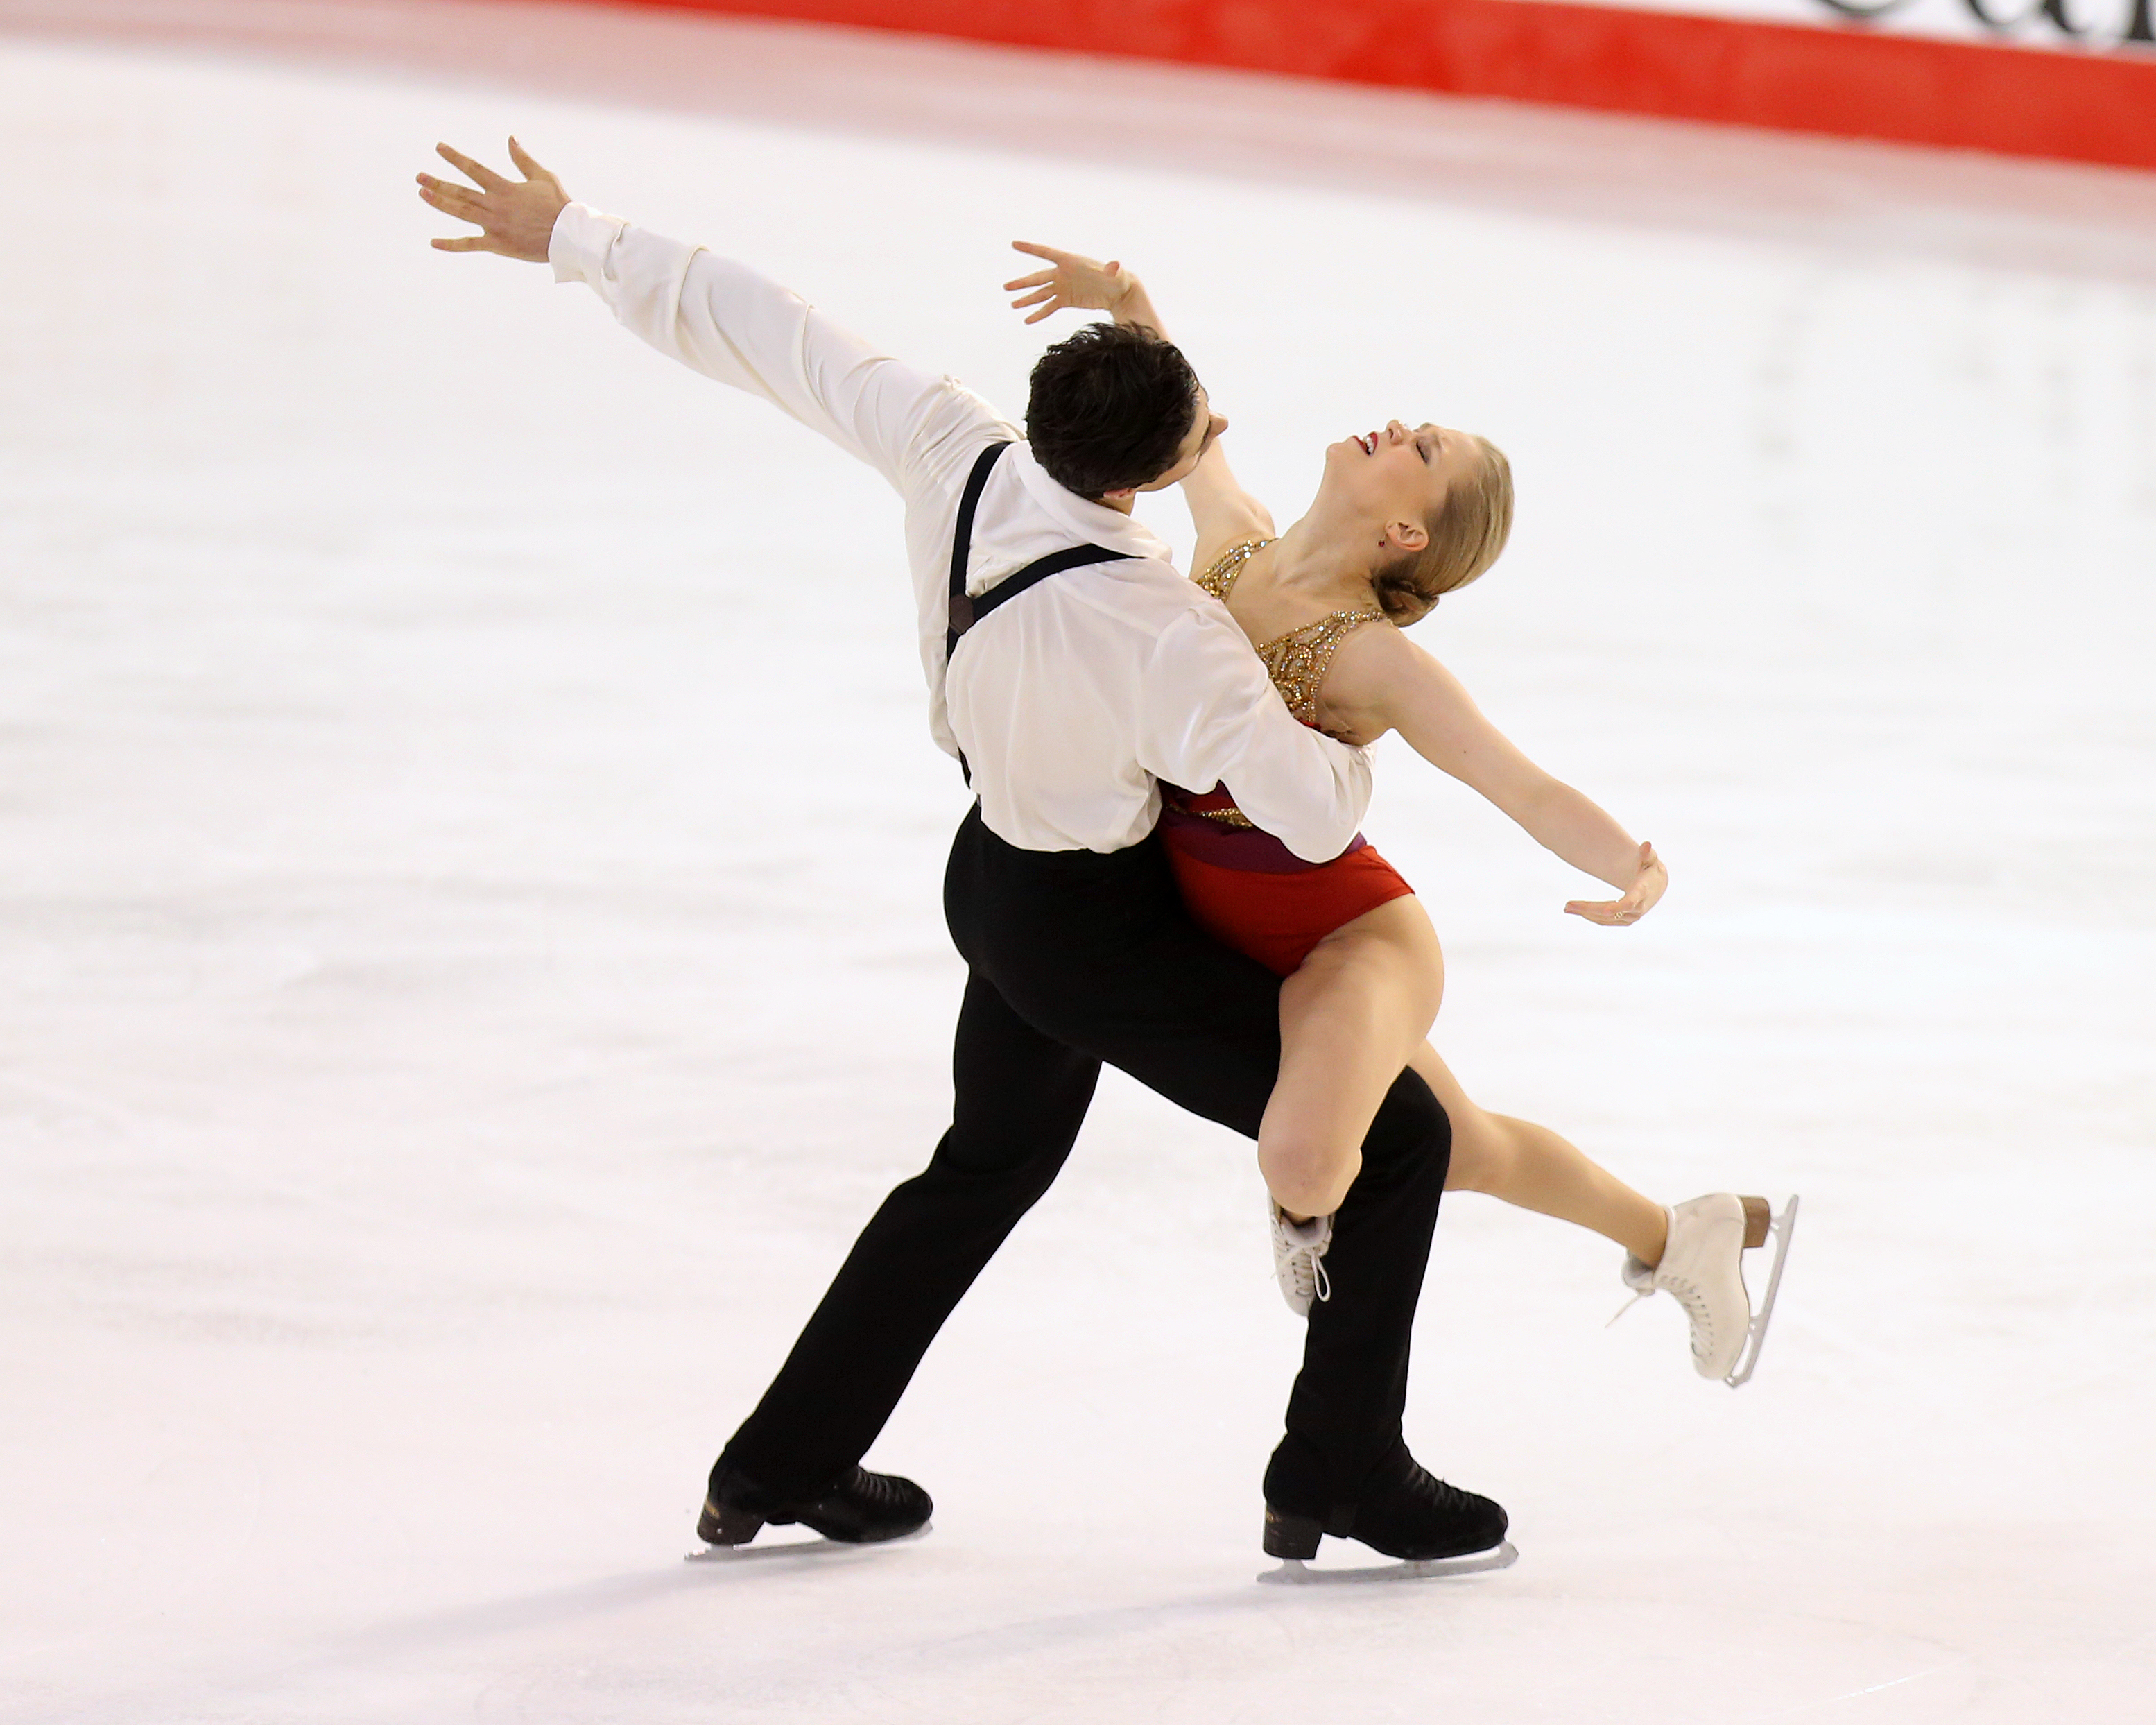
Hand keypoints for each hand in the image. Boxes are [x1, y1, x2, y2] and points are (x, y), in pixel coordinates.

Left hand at [417, 138, 568, 262]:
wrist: (568, 235)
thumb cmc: (559, 205)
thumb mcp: (542, 177)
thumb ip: (522, 159)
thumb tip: (511, 138)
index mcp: (504, 188)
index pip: (473, 169)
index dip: (455, 157)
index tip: (439, 148)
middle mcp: (495, 205)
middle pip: (460, 191)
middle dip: (438, 182)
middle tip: (419, 176)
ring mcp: (494, 225)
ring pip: (460, 212)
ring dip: (440, 203)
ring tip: (423, 193)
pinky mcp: (498, 244)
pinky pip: (470, 244)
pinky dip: (451, 245)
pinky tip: (433, 242)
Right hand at [1003, 241, 1139, 324]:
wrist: (1118, 293)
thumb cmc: (1117, 279)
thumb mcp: (1114, 274)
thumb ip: (1111, 269)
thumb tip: (1115, 265)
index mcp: (1070, 261)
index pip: (1046, 252)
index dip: (1030, 248)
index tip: (1014, 244)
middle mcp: (1063, 273)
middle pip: (1038, 277)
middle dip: (1022, 283)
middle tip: (1007, 287)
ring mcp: (1063, 287)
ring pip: (1041, 293)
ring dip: (1027, 299)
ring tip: (1013, 305)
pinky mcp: (1066, 300)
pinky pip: (1049, 307)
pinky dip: (1039, 314)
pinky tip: (1028, 320)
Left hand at [1565, 842, 1665, 926]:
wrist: (1656, 886)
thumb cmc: (1650, 869)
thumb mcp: (1650, 859)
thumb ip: (1647, 853)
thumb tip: (1647, 844)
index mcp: (1642, 893)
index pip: (1630, 902)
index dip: (1618, 907)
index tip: (1605, 910)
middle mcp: (1637, 908)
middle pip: (1610, 912)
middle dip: (1588, 909)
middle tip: (1567, 906)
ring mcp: (1631, 917)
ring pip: (1605, 919)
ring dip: (1585, 913)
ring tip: (1567, 908)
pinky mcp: (1625, 920)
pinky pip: (1605, 921)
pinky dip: (1591, 917)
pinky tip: (1577, 911)